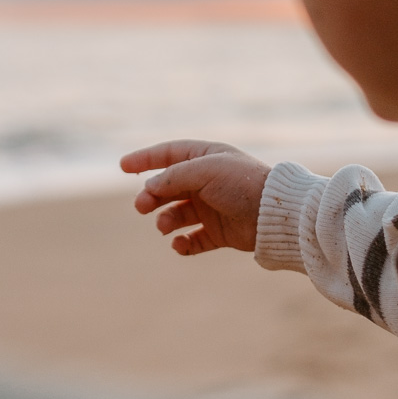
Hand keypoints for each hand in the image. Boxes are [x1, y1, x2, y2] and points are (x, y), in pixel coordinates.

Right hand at [120, 140, 271, 255]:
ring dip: (166, 220)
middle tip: (141, 207)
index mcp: (207, 158)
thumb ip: (172, 177)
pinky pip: (194, 239)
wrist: (275, 215)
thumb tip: (149, 187)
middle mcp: (208, 181)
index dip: (145, 158)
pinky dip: (183, 244)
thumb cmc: (242, 184)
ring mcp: (213, 207)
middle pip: (169, 186)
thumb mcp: (204, 171)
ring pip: (177, 214)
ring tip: (164, 227)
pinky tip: (179, 245)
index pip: (169, 154)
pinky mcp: (220, 232)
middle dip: (151, 196)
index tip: (122, 166)